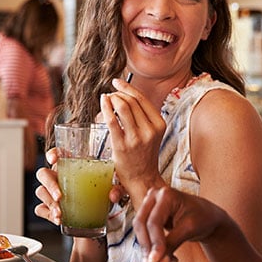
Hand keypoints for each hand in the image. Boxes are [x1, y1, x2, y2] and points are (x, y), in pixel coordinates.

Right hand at [34, 145, 131, 225]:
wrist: (97, 214)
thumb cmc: (101, 193)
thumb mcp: (111, 189)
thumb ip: (116, 189)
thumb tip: (113, 195)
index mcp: (71, 165)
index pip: (58, 153)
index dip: (53, 153)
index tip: (54, 159)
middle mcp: (58, 176)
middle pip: (43, 174)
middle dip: (50, 185)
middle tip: (60, 197)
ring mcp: (51, 192)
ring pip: (41, 192)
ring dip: (50, 203)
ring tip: (60, 214)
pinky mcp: (49, 207)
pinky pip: (41, 209)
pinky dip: (48, 214)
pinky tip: (58, 219)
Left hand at [100, 78, 166, 200]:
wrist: (142, 179)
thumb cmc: (144, 155)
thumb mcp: (151, 133)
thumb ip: (143, 116)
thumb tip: (125, 95)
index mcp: (159, 125)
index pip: (142, 99)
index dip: (128, 87)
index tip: (117, 82)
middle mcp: (150, 130)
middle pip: (131, 101)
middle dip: (117, 94)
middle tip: (110, 95)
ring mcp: (136, 138)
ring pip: (123, 107)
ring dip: (111, 99)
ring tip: (106, 99)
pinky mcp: (122, 145)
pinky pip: (112, 120)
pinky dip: (105, 108)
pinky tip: (102, 103)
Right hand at [134, 186, 232, 261]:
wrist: (207, 216)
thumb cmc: (202, 217)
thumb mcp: (189, 229)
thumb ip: (172, 245)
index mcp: (166, 194)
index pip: (154, 221)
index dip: (154, 242)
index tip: (155, 261)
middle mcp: (154, 196)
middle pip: (141, 224)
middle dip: (147, 247)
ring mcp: (149, 205)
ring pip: (140, 230)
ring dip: (148, 249)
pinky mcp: (149, 216)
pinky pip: (144, 233)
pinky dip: (151, 247)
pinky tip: (164, 257)